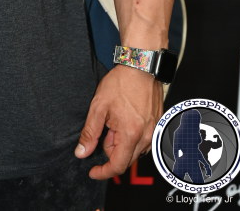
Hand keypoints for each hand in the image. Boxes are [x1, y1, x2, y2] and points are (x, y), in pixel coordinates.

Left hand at [75, 64, 163, 178]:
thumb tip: (82, 152)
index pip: (117, 166)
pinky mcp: (158, 125)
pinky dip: (131, 136)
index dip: (103, 172)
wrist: (141, 67)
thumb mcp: (98, 106)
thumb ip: (90, 132)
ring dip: (121, 142)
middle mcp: (146, 137)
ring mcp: (154, 131)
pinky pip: (143, 140)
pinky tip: (125, 119)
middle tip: (104, 128)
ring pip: (135, 150)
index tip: (93, 171)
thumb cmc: (121, 83)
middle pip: (126, 159)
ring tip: (115, 120)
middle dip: (111, 150)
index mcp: (130, 134)